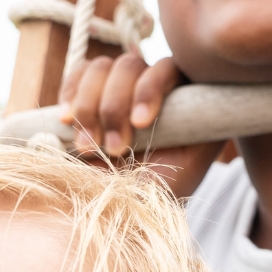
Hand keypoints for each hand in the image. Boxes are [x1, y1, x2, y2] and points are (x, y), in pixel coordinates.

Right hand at [61, 51, 224, 194]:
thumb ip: (199, 138)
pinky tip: (67, 121)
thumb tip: (205, 108)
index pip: (168, 68)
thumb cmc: (160, 192)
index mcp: (181, 95)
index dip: (150, 90)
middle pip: (130, 65)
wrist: (123, 207)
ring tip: (87, 148)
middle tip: (112, 150)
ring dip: (90, 106)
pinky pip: (78, 74)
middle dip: (115, 107)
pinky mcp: (89, 90)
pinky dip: (69, 94)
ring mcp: (118, 84)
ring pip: (101, 67)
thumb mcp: (189, 168)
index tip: (140, 124)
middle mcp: (151, 84)